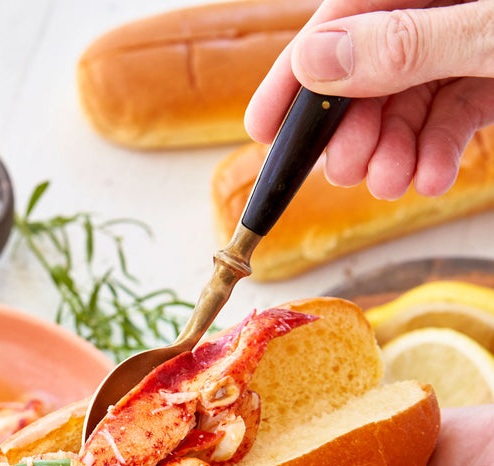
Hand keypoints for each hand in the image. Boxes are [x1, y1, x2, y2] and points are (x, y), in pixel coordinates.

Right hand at [244, 0, 493, 199]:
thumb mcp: (492, 30)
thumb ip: (409, 42)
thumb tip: (314, 61)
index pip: (342, 17)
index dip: (295, 75)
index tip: (261, 127)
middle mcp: (441, 5)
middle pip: (368, 66)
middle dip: (352, 128)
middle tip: (347, 170)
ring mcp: (466, 41)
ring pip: (405, 100)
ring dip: (391, 151)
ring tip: (392, 182)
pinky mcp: (491, 77)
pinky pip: (449, 115)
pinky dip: (434, 152)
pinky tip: (429, 178)